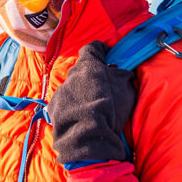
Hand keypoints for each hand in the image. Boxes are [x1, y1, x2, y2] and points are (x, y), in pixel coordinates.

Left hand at [49, 40, 136, 165]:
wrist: (87, 133)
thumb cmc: (110, 106)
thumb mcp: (126, 88)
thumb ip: (122, 76)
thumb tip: (121, 72)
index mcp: (89, 65)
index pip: (92, 48)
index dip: (101, 50)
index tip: (109, 56)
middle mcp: (72, 74)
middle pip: (82, 69)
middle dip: (92, 74)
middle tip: (104, 86)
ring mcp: (61, 90)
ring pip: (73, 86)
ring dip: (82, 92)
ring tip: (92, 105)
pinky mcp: (55, 106)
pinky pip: (65, 101)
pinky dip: (73, 105)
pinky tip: (81, 116)